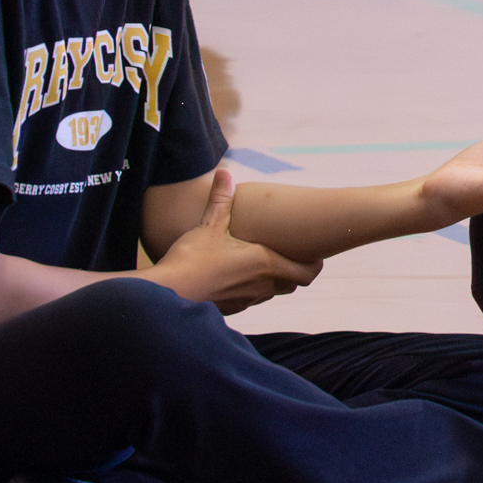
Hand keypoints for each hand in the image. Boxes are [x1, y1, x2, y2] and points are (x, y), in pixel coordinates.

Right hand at [150, 169, 320, 314]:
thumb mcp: (208, 225)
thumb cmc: (190, 259)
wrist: (166, 294)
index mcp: (265, 264)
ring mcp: (247, 301)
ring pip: (274, 293)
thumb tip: (223, 172)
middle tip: (292, 254)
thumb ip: (220, 199)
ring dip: (275, 281)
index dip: (315, 264)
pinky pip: (252, 301)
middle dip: (297, 271)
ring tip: (266, 263)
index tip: (314, 252)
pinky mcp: (231, 310)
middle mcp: (262, 286)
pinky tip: (239, 277)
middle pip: (294, 284)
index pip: (307, 272)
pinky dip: (253, 290)